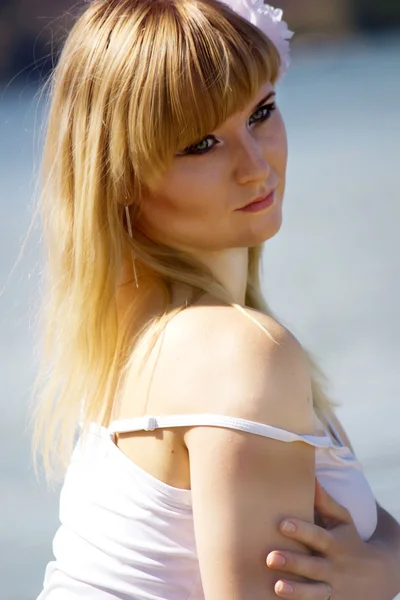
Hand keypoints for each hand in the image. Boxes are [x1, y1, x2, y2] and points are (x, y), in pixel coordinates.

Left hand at [266, 479, 394, 599]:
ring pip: (313, 592)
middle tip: (270, 557)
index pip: (317, 536)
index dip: (301, 530)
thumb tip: (310, 476)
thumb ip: (325, 501)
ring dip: (296, 590)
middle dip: (292, 562)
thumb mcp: (343, 521)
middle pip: (312, 565)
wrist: (378, 576)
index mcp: (335, 544)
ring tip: (277, 586)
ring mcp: (332, 589)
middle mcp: (333, 567)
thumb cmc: (350, 541)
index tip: (282, 524)